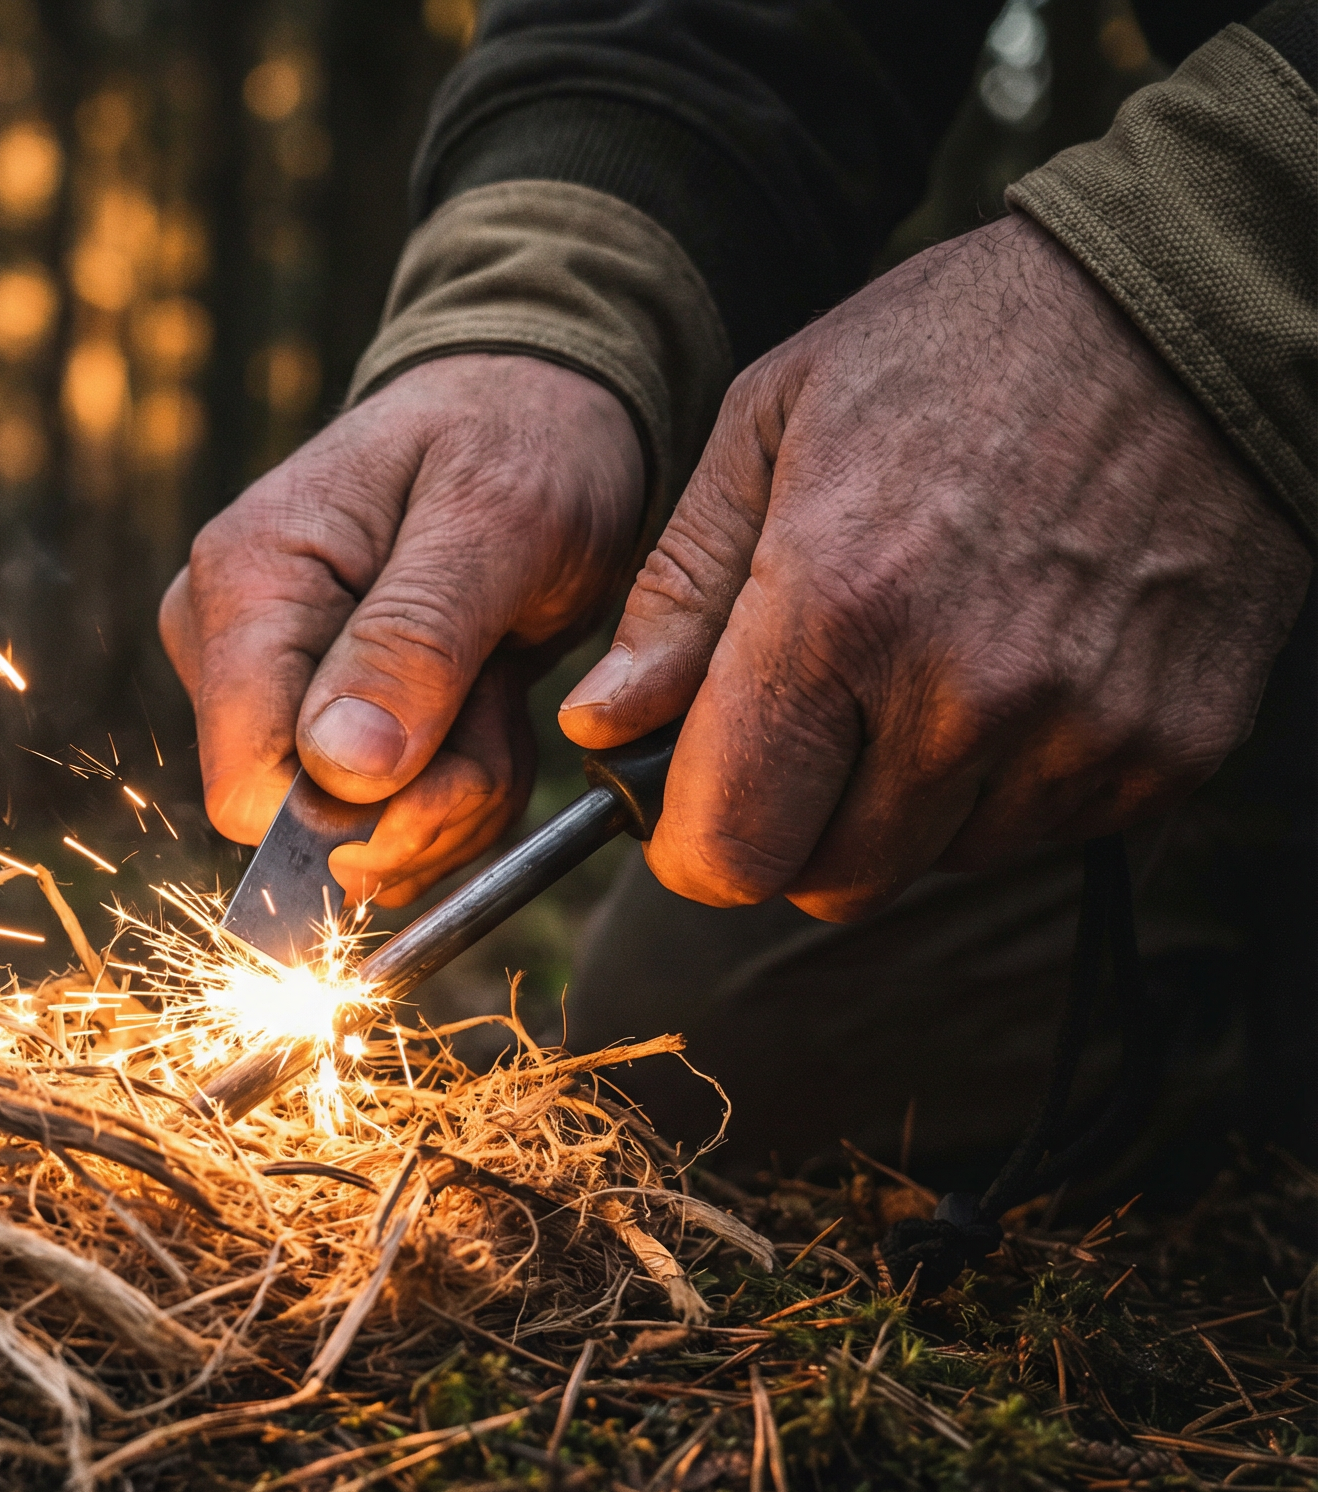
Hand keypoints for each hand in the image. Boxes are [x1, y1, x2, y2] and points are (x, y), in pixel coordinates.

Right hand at [159, 354, 643, 906]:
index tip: (463, 765)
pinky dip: (454, 791)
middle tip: (503, 706)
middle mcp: (224, 642)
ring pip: (350, 835)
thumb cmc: (520, 441)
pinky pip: (379, 818)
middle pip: (304, 826)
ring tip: (500, 690)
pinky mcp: (308, 717)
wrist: (539, 409)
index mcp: (244, 584)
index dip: (359, 816)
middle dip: (427, 802)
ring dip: (456, 796)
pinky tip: (485, 710)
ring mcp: (262, 685)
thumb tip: (341, 771)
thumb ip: (416, 642)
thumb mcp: (497, 521)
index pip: (246, 789)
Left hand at [560, 215, 1311, 921]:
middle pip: (830, 881)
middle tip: (811, 728)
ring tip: (925, 669)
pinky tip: (1017, 670)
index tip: (695, 806)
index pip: (731, 848)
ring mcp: (1077, 731)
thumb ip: (677, 594)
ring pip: (935, 864)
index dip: (695, 846)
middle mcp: (962, 694)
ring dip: (904, 806)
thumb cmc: (953, 351)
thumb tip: (602, 728)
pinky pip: (1046, 834)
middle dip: (795, 828)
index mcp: (838, 610)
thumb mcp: (770, 424)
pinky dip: (1010, 784)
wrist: (1189, 309)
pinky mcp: (1170, 749)